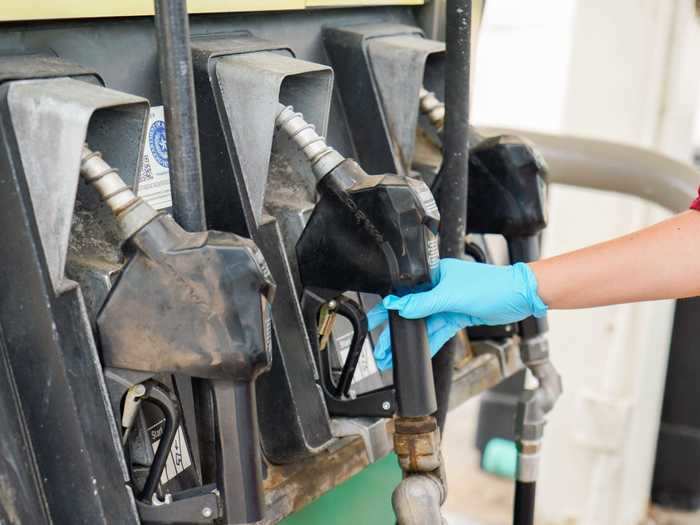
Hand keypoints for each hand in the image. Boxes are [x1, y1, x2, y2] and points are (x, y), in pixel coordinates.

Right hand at [369, 258, 546, 368]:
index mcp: (435, 274)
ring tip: (395, 354)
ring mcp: (449, 303)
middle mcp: (440, 287)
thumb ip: (424, 304)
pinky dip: (429, 341)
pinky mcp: (458, 315)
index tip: (375, 320)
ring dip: (412, 340)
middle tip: (382, 346)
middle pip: (412, 312)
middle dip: (396, 330)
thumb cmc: (493, 285)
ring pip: (425, 324)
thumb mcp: (452, 295)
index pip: (406, 292)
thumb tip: (399, 307)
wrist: (520, 296)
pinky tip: (418, 352)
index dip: (389, 307)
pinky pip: (439, 331)